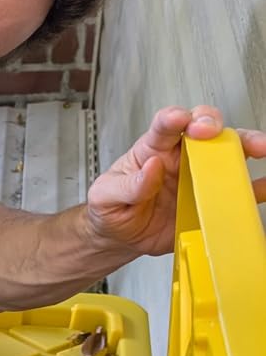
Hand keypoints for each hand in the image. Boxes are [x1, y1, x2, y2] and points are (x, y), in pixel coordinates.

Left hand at [86, 106, 265, 256]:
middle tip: (213, 132)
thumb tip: (151, 167)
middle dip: (212, 124)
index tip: (180, 119)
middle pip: (203, 128)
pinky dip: (253, 187)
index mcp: (152, 149)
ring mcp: (196, 177)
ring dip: (243, 146)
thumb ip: (126, 185)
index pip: (164, 125)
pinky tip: (263, 186)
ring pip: (225, 152)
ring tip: (258, 148)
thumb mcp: (105, 197)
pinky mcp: (208, 200)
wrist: (119, 237)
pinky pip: (234, 190)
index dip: (174, 118)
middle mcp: (179, 157)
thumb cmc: (111, 208)